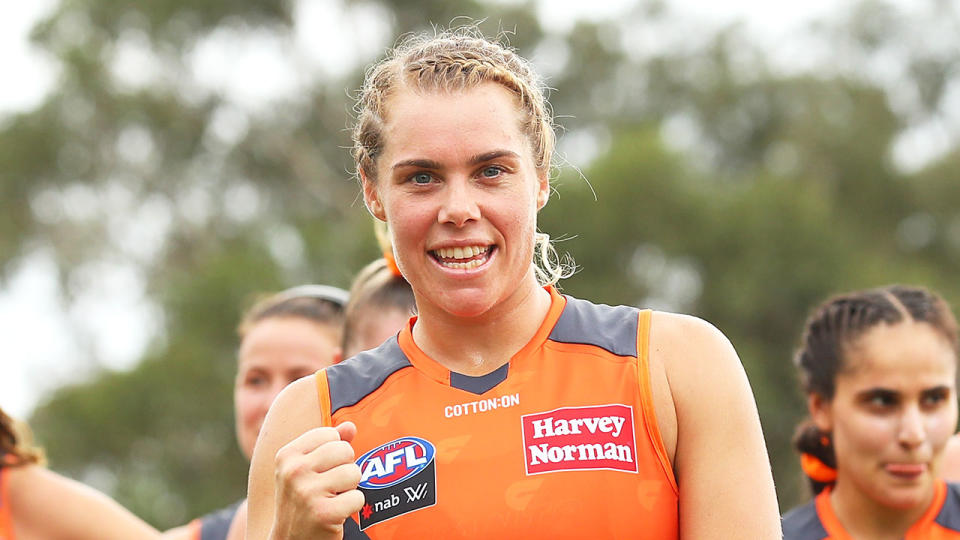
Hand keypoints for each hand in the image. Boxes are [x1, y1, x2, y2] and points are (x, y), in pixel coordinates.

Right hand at [270, 422, 363, 539]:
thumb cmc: (301, 500)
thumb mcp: (306, 469)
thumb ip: (328, 444)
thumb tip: (351, 426)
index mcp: (287, 455)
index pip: (330, 435)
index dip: (335, 452)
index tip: (322, 470)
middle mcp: (294, 471)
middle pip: (345, 451)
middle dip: (345, 468)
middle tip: (331, 486)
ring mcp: (307, 493)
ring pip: (354, 472)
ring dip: (350, 488)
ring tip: (333, 498)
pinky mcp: (323, 513)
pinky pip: (358, 497)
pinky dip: (353, 506)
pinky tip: (337, 513)